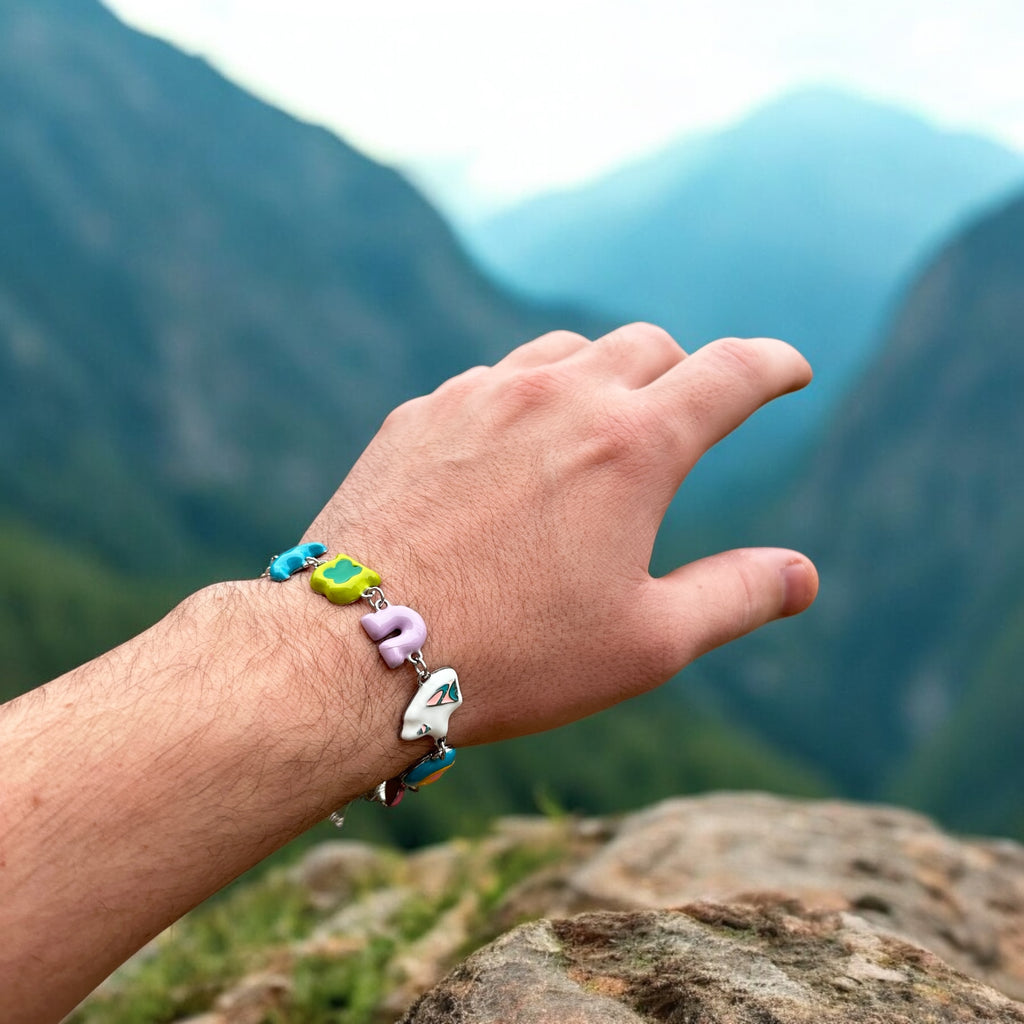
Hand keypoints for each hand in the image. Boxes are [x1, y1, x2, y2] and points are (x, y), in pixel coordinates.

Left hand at [303, 323, 817, 746]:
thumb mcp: (647, 643)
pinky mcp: (419, 414)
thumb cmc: (515, 656)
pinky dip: (522, 400)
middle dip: (684, 371)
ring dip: (600, 375)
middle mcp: (559, 396)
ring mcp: (480, 395)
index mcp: (633, 445)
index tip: (790, 370)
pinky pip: (488, 382)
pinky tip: (511, 450)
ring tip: (601, 423)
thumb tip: (804, 574)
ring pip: (564, 352)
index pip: (730, 372)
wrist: (357, 652)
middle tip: (689, 411)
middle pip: (647, 345)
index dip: (772, 365)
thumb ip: (737, 597)